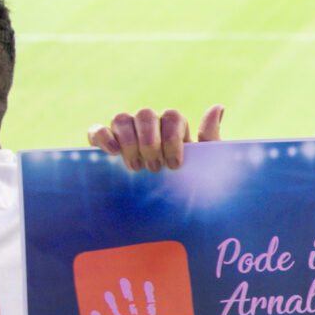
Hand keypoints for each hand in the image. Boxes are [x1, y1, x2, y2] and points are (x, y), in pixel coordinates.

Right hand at [87, 105, 223, 170]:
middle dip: (150, 143)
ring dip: (129, 142)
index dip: (172, 139)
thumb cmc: (187, 183)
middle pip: (145, 114)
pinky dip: (102, 136)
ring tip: (135, 167)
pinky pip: (97, 130)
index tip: (173, 165)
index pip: (171, 117)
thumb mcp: (204, 164)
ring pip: (121, 118)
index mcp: (172, 127)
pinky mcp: (104, 143)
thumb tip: (218, 107)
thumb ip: (210, 137)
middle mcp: (148, 125)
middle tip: (154, 169)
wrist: (165, 206)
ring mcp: (125, 132)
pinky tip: (112, 152)